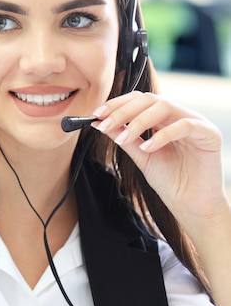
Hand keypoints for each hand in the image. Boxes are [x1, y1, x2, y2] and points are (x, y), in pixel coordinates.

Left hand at [91, 91, 226, 224]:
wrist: (191, 205)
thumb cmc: (169, 180)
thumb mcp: (140, 155)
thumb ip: (123, 137)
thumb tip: (99, 123)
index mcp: (163, 118)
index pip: (138, 100)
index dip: (116, 104)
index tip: (96, 115)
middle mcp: (178, 116)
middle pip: (148, 99)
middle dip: (122, 111)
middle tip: (105, 125)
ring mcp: (195, 122)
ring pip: (164, 106)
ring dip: (138, 122)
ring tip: (124, 139)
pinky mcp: (209, 134)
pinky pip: (184, 126)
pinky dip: (162, 135)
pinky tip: (147, 148)